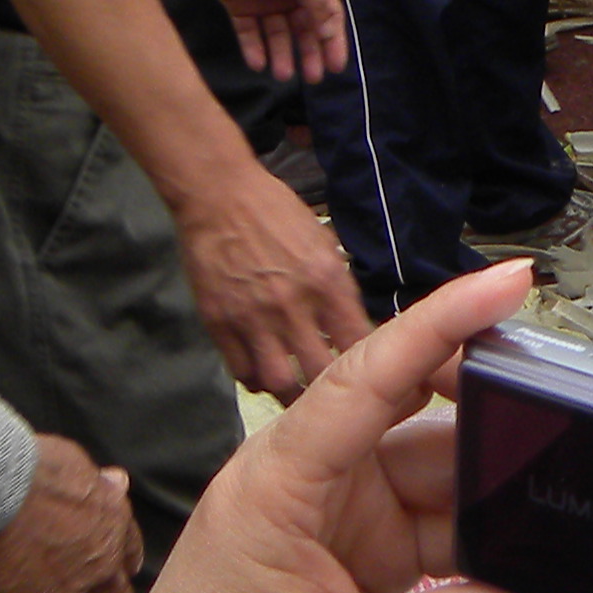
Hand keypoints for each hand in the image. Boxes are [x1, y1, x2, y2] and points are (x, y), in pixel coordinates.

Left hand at [27, 263, 575, 592]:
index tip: (513, 282)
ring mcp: (332, 520)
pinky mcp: (351, 560)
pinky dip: (479, 550)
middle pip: (418, 423)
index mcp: (280, 481)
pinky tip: (534, 568)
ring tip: (575, 511)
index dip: (444, 321)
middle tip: (580, 412)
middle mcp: (308, 482)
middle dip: (495, 418)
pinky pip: (430, 533)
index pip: (370, 374)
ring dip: (496, 502)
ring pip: (435, 483)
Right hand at [171, 158, 371, 398]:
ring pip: (278, 383)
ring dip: (292, 394)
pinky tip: (264, 373)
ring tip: (300, 395)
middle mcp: (292, 306)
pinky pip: (241, 371)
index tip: (373, 374)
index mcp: (327, 281)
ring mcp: (252, 319)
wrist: (219, 196)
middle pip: (320, 373)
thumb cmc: (276, 212)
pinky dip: (256, 379)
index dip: (371, 365)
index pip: (359, 341)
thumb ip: (338, 285)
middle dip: (332, 389)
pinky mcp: (219, 325)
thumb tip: (353, 323)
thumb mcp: (323, 242)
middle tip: (336, 396)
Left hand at [221, 0, 349, 84]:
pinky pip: (248, 31)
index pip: (327, 15)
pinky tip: (258, 63)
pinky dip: (253, 48)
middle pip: (303, 28)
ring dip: (281, 54)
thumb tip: (330, 32)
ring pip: (276, 34)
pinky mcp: (236, 3)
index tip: (336, 68)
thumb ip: (315, 1)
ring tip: (282, 75)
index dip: (334, 41)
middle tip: (312, 79)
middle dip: (309, 53)